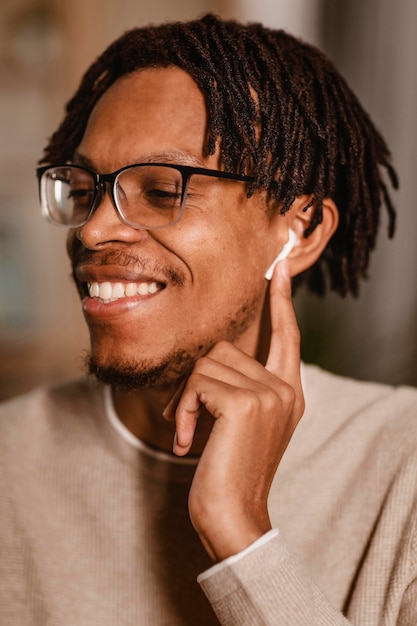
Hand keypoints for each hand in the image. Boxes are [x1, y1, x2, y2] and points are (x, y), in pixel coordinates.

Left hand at [166, 260, 304, 561]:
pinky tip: (185, 442)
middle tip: (182, 419)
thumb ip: (242, 387)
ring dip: (184, 398)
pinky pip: (196, 383)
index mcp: (289, 392)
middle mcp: (285, 389)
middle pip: (224, 350)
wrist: (233, 517)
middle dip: (195, 381)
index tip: (281, 269)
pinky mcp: (245, 402)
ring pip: (206, 364)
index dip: (282, 302)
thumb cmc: (229, 472)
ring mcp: (269, 394)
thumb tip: (215, 356)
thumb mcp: (243, 425)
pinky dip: (179, 410)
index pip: (287, 336)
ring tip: (185, 433)